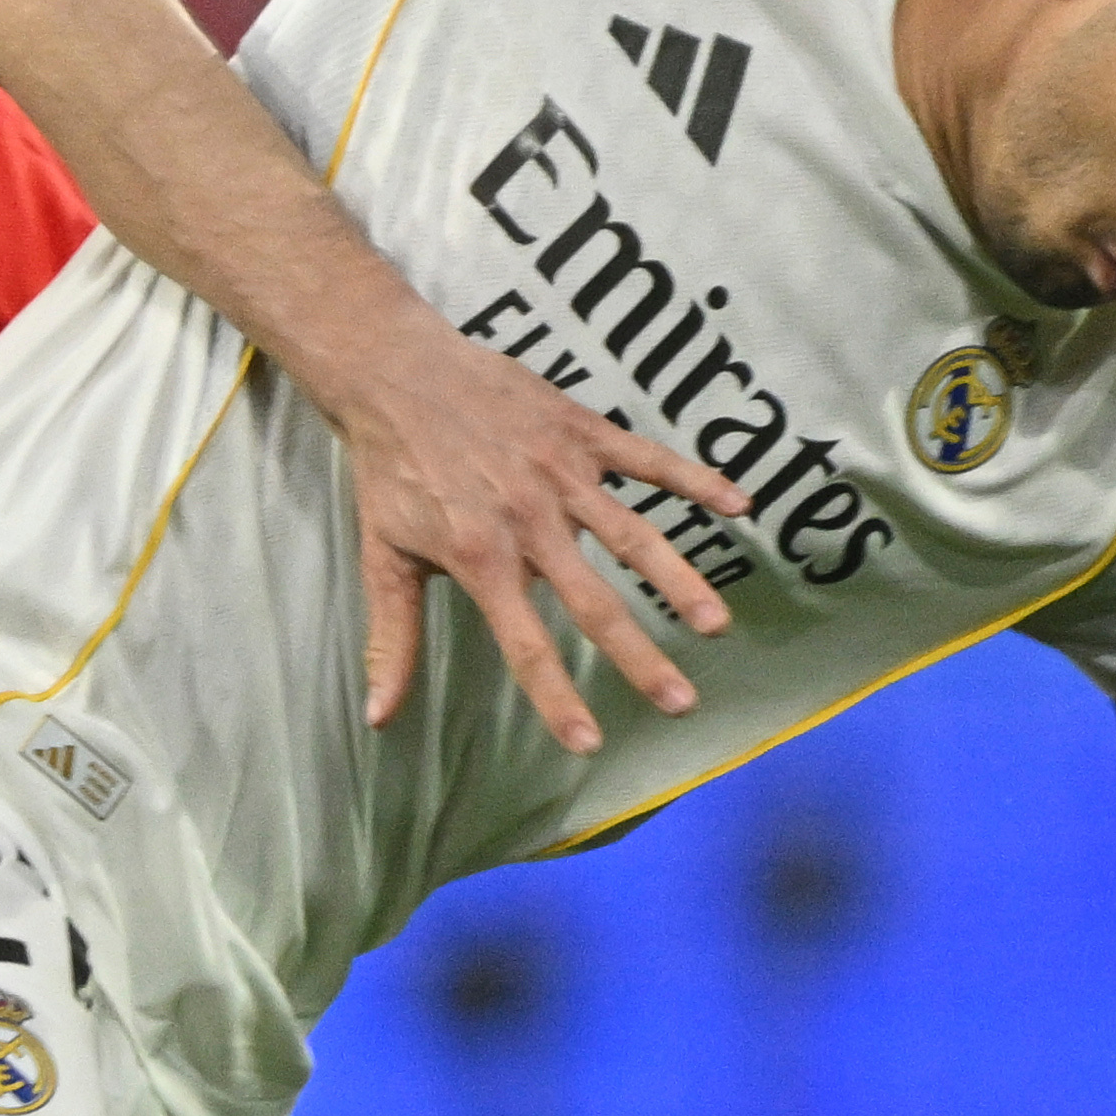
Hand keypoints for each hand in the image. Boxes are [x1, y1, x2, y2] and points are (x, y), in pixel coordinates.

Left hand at [326, 332, 750, 756]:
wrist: (395, 373)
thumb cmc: (390, 471)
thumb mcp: (382, 557)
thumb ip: (393, 639)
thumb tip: (377, 717)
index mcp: (481, 559)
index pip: (526, 643)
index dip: (556, 696)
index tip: (589, 742)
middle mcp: (528, 522)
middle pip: (594, 601)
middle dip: (639, 657)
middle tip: (681, 702)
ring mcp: (561, 475)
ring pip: (632, 535)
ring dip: (677, 580)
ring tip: (715, 625)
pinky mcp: (581, 432)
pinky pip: (648, 459)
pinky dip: (695, 480)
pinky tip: (738, 506)